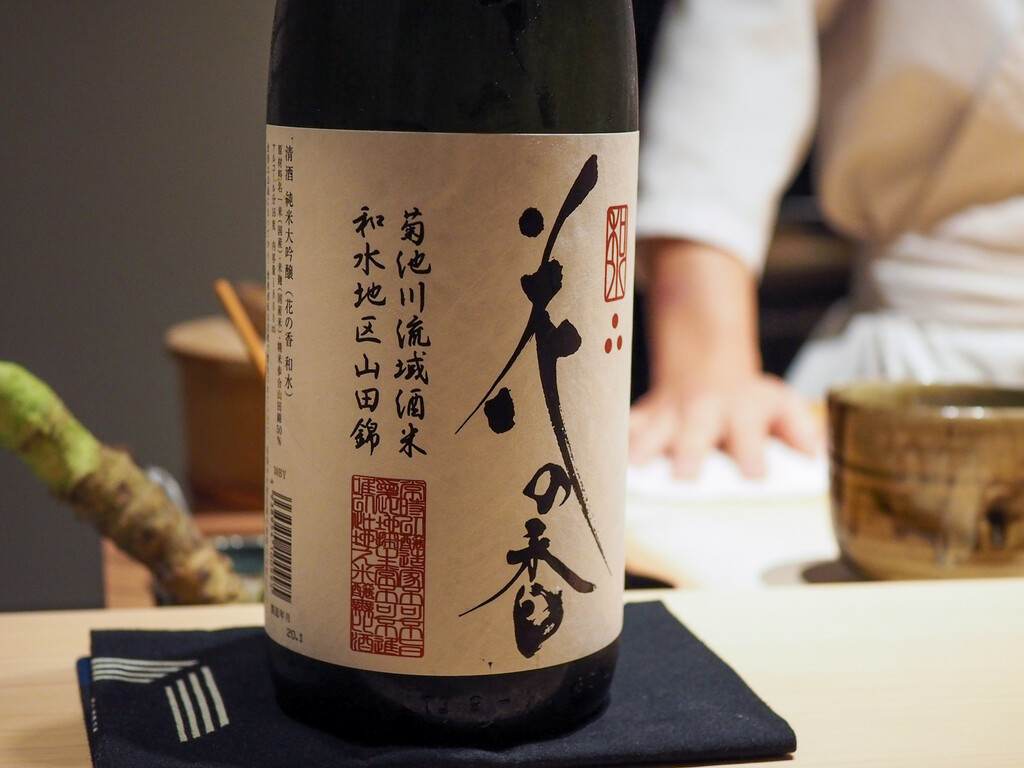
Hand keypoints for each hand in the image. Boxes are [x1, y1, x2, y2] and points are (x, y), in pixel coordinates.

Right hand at [630, 237, 821, 477]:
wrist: (705, 366)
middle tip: (683, 475)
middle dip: (689, 452)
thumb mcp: (779, 404)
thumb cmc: (746, 400)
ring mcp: (668, 414)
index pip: (750, 435)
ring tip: (631, 467)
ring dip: (641, 447)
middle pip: (696, 433)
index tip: (755, 473)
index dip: (752, 453)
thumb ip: (799, 428)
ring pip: (653, 429)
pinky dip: (609, 440)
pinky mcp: (642, 416)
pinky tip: (593, 454)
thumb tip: (816, 452)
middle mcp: (702, 412)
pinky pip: (622, 427)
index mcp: (742, 412)